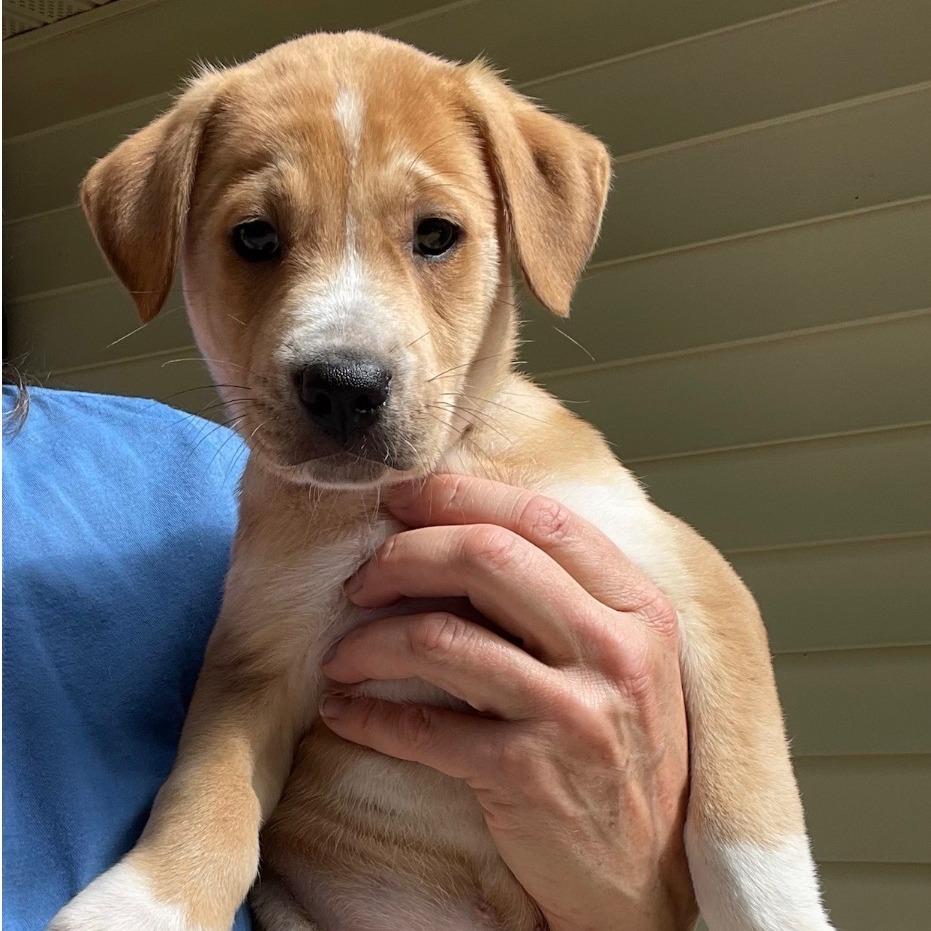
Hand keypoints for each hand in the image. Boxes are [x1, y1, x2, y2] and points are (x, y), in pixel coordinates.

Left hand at [320, 475, 695, 930]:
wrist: (645, 877)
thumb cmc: (621, 751)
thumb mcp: (623, 659)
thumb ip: (567, 595)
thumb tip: (462, 534)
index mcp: (639, 608)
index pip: (542, 518)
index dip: (460, 496)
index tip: (402, 502)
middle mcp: (615, 649)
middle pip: (487, 557)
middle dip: (405, 555)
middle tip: (362, 580)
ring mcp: (574, 712)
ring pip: (442, 636)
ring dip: (371, 640)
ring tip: (342, 654)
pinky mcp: (528, 775)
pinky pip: (422, 726)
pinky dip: (368, 714)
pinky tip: (344, 710)